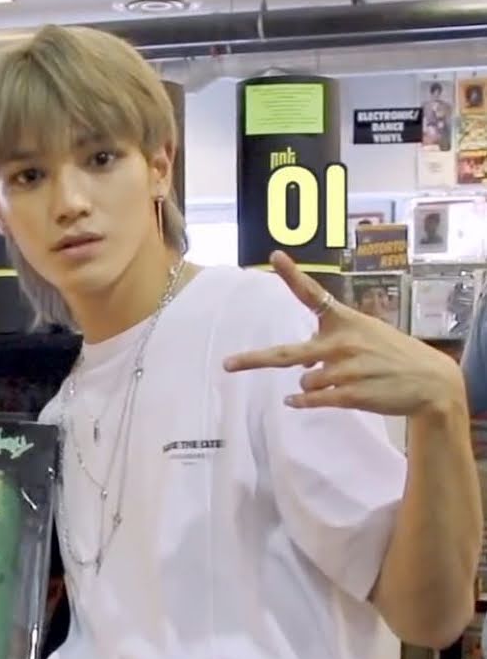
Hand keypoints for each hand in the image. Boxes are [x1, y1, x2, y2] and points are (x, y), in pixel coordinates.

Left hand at [223, 251, 465, 416]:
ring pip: (304, 382)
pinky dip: (302, 402)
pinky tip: (297, 402)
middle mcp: (340, 343)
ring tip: (344, 380)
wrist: (430, 381)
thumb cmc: (393, 354)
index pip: (313, 295)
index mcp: (344, 321)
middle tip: (227, 364)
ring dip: (313, 385)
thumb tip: (301, 367)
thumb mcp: (366, 334)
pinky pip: (312, 401)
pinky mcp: (350, 394)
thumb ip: (331, 341)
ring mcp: (344, 370)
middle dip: (254, 359)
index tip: (274, 257)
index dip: (292, 276)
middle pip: (286, 354)